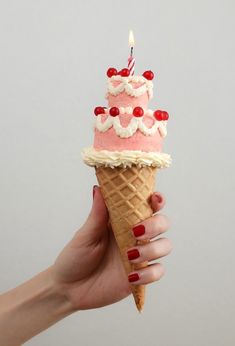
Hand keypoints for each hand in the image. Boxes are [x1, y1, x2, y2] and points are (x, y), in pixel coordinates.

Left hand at [52, 186, 170, 309]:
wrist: (68, 289)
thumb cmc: (75, 257)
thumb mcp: (85, 234)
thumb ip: (97, 213)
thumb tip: (99, 187)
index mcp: (123, 221)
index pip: (146, 205)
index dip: (157, 199)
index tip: (154, 198)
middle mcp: (135, 236)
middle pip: (162, 223)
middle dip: (156, 225)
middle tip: (137, 231)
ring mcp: (140, 256)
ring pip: (164, 246)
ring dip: (152, 249)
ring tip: (130, 255)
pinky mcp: (140, 276)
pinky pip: (157, 272)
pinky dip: (148, 274)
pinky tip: (131, 277)